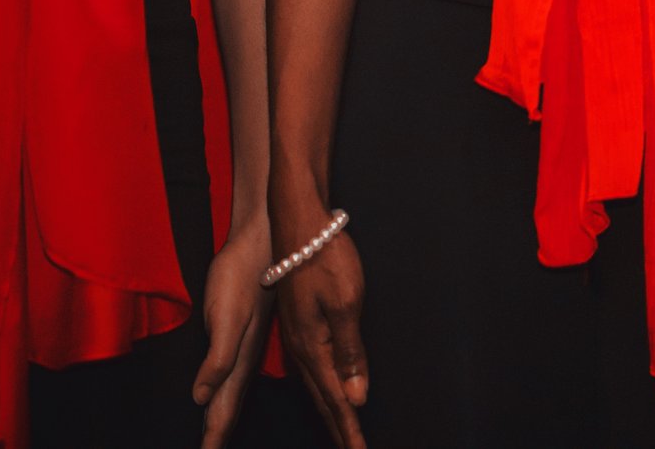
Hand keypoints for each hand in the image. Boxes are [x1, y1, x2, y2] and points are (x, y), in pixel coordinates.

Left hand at [192, 213, 272, 448]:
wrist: (262, 240)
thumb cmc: (241, 274)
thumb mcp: (225, 317)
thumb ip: (217, 358)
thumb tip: (202, 398)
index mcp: (239, 360)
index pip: (224, 410)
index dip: (215, 436)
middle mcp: (243, 358)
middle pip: (228, 407)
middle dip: (218, 432)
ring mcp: (244, 345)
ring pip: (231, 392)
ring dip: (221, 417)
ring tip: (214, 436)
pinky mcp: (241, 332)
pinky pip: (232, 375)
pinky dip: (225, 394)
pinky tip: (223, 393)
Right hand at [275, 213, 368, 448]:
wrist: (298, 226)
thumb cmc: (326, 260)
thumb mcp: (346, 305)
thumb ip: (351, 353)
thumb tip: (356, 398)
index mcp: (313, 348)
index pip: (336, 400)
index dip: (348, 429)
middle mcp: (302, 348)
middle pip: (323, 399)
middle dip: (340, 428)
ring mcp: (298, 336)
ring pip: (317, 384)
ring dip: (331, 411)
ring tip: (343, 432)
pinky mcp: (300, 323)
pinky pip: (313, 366)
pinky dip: (324, 387)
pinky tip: (328, 391)